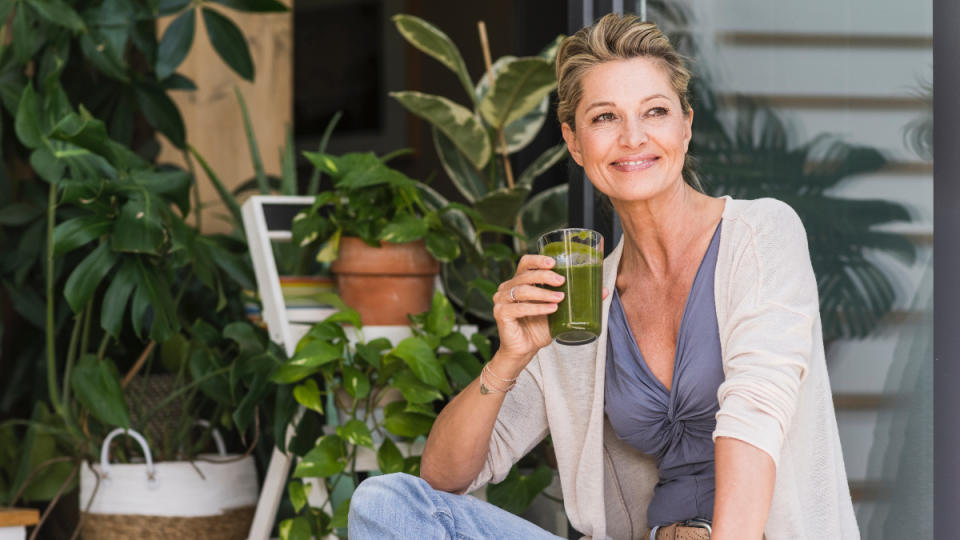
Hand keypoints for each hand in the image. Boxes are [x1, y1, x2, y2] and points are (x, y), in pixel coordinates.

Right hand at [492, 255, 609, 372]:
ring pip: (522, 290)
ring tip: (561, 298)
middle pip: (525, 275)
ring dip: (543, 293)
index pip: (525, 263)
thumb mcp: (559, 311)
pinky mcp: (501, 314)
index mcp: (519, 282)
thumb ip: (576, 299)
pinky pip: (519, 308)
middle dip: (545, 276)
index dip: (538, 260)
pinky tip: (551, 309)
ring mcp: (501, 301)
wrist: (524, 351)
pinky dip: (537, 307)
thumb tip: (603, 290)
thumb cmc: (538, 328)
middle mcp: (507, 288)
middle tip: (562, 281)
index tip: (554, 262)